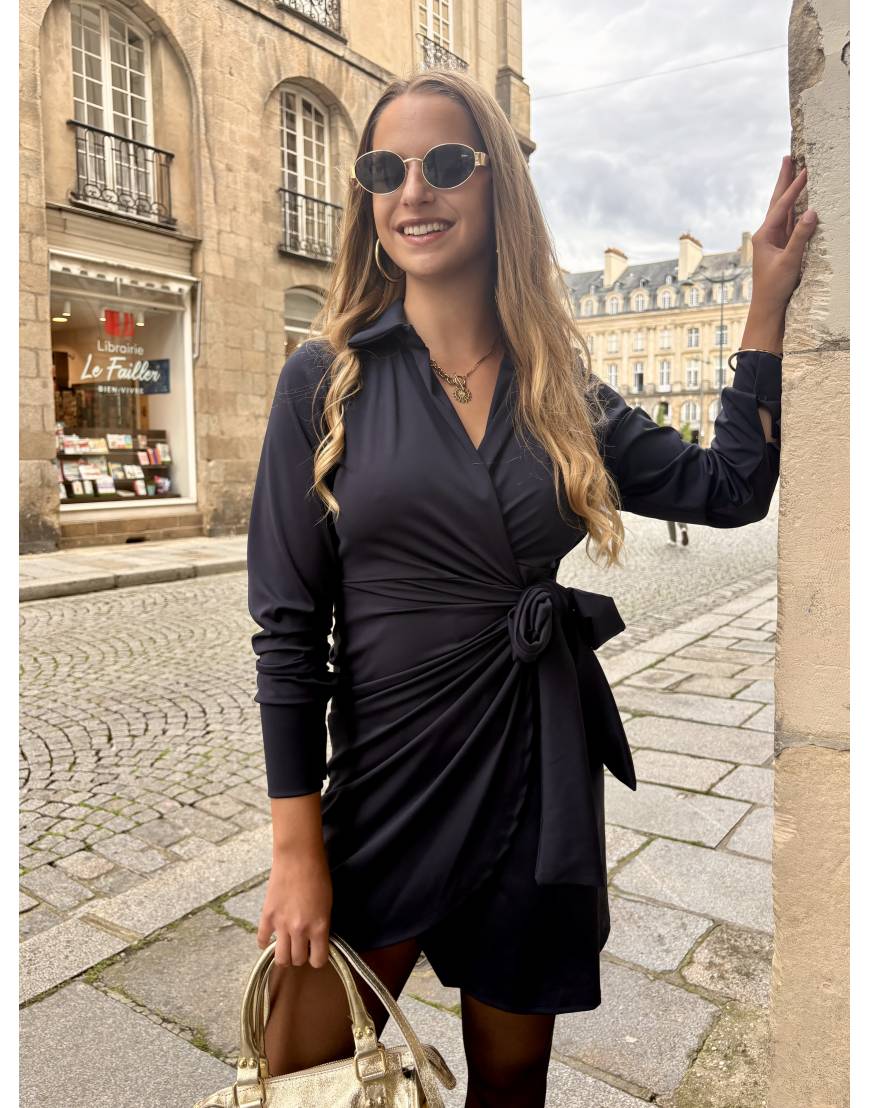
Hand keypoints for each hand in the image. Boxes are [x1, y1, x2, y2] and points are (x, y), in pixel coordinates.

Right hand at [256, 848, 332, 968]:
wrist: (298, 857)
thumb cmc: (318, 875)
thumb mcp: (328, 904)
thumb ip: (321, 925)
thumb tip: (315, 939)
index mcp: (319, 927)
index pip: (318, 960)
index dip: (318, 958)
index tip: (317, 952)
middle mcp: (300, 930)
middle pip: (297, 961)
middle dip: (301, 956)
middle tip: (301, 946)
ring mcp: (281, 924)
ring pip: (280, 958)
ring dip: (284, 955)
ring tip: (287, 946)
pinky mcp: (267, 916)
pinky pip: (262, 940)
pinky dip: (265, 943)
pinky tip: (270, 938)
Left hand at [750, 155, 817, 311]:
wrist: (768, 306)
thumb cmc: (774, 287)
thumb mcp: (789, 262)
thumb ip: (800, 237)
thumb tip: (811, 212)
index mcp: (764, 236)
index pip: (781, 206)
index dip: (794, 188)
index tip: (804, 169)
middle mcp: (767, 234)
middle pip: (777, 201)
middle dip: (784, 180)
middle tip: (788, 158)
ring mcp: (774, 239)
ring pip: (784, 209)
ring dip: (789, 190)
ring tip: (794, 171)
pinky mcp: (782, 246)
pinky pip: (791, 221)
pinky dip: (797, 207)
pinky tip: (801, 198)